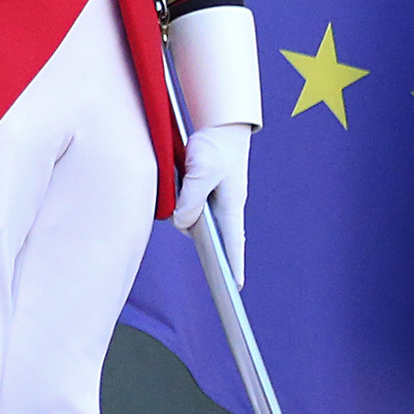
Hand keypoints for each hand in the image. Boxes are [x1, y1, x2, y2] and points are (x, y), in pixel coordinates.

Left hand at [172, 120, 249, 280]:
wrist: (220, 127)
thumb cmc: (215, 148)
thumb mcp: (201, 171)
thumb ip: (191, 199)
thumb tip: (182, 223)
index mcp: (231, 206)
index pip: (233, 242)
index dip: (233, 264)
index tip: (236, 286)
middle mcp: (225, 207)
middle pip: (219, 239)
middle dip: (216, 256)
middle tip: (214, 277)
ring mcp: (215, 201)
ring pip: (200, 222)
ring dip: (191, 224)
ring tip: (189, 235)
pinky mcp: (204, 193)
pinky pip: (193, 209)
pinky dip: (186, 213)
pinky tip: (177, 212)